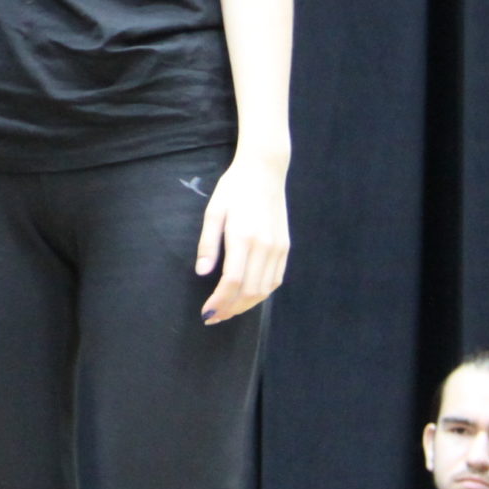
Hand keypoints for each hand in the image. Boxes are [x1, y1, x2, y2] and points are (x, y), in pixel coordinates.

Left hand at [194, 158, 288, 322]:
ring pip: (264, 290)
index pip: (232, 281)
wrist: (265, 171)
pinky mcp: (285, 247)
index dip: (219, 301)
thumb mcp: (214, 210)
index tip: (206, 312)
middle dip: (231, 309)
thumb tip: (202, 273)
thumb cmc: (234, 188)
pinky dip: (261, 293)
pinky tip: (248, 296)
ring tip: (228, 310)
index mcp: (243, 236)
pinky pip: (275, 279)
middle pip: (250, 291)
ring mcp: (278, 248)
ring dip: (246, 306)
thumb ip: (208, 243)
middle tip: (214, 317)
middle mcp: (264, 246)